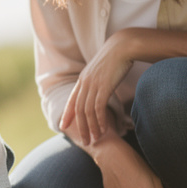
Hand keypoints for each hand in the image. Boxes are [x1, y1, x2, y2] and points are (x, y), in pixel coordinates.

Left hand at [61, 31, 133, 145]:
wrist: (123, 46)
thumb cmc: (116, 57)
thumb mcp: (102, 69)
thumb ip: (98, 79)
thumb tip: (101, 87)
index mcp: (83, 79)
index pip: (72, 100)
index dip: (67, 114)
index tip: (63, 126)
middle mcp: (85, 83)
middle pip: (78, 110)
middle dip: (80, 127)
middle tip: (84, 141)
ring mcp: (93, 85)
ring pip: (87, 112)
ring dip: (91, 127)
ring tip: (95, 140)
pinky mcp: (103, 87)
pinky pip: (98, 108)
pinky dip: (99, 121)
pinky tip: (103, 129)